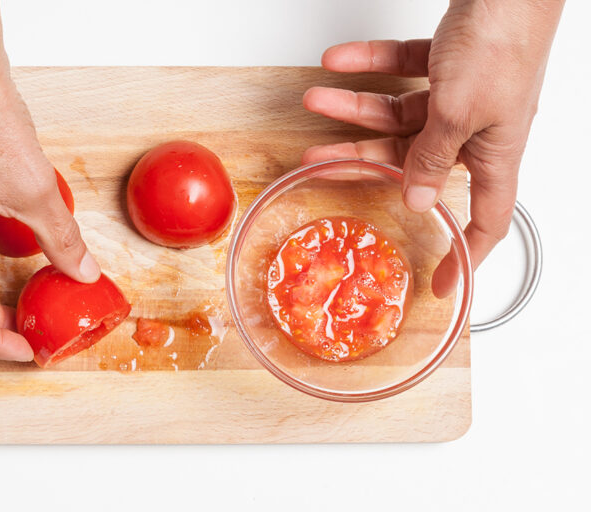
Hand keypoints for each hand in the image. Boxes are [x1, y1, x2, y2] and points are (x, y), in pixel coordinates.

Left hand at [302, 0, 562, 294]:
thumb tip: (414, 198)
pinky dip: (369, 65)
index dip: (468, 257)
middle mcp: (477, 128)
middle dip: (359, 160)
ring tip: (315, 99)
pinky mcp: (449, 60)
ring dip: (352, 107)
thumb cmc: (502, 41)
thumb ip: (432, 157)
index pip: (486, 221)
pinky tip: (338, 63)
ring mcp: (461, 94)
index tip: (444, 285)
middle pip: (412, 161)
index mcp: (494, 151)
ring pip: (397, 113)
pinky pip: (401, 70)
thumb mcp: (460, 113)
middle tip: (314, 163)